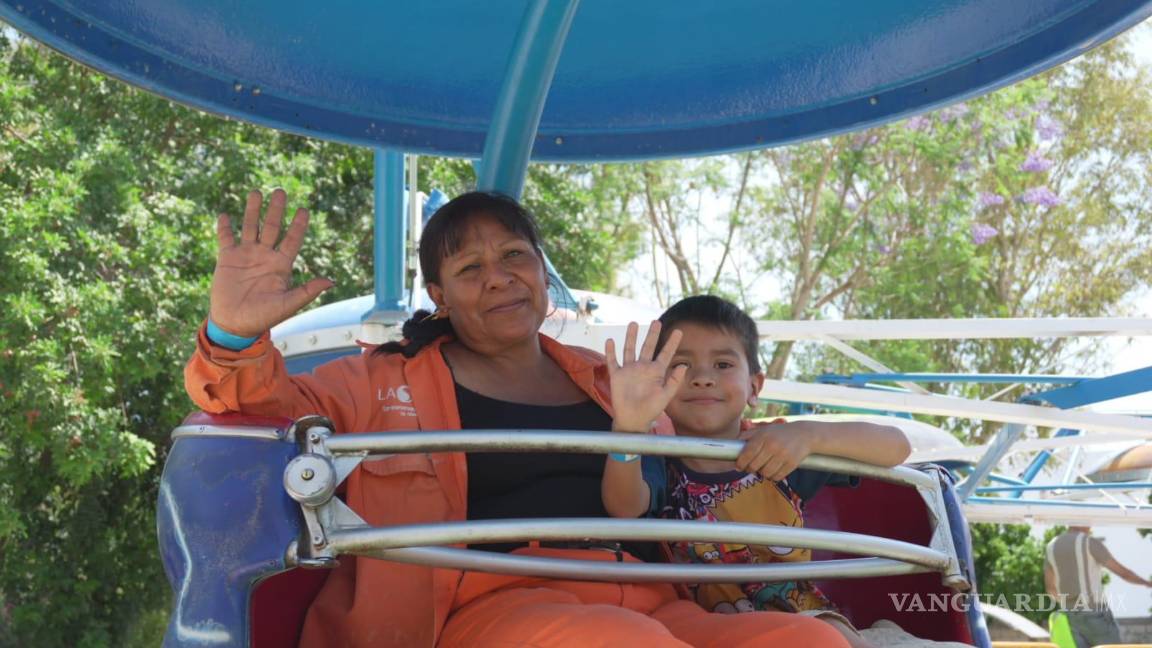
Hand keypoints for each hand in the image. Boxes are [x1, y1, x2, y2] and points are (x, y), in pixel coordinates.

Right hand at [209, 189, 332, 336]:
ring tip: (256, 192)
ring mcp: (246, 255)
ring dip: (252, 210)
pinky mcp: (227, 258)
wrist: (235, 324)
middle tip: (281, 191)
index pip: (292, 240)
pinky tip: (224, 215)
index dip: (298, 225)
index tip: (304, 210)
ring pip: (251, 227)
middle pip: (272, 227)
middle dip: (276, 210)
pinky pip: (226, 238)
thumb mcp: (287, 304)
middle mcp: (265, 255)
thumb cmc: (263, 317)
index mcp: (281, 265)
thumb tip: (331, 281)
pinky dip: (225, 227)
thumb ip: (307, 291)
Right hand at [605, 321, 686, 432]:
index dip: (672, 343)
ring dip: (631, 337)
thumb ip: (674, 381)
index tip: (679, 331)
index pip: (666, 353)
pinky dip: (610, 352)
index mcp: (656, 372)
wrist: (633, 419)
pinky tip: (610, 341)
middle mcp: (643, 368)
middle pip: (648, 347)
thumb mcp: (666, 396)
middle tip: (656, 321)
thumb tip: (683, 365)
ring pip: (630, 349)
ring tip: (633, 324)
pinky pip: (613, 361)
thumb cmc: (651, 409)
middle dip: (652, 334)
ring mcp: (629, 370)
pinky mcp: (617, 376)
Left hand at [736, 421, 813, 480]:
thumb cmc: (780, 433)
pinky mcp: (791, 464)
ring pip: (765, 474)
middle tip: (751, 468)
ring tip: (763, 468)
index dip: (740, 463)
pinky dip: (773, 477)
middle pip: (754, 466)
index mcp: (763, 437)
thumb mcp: (764, 430)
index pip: (746, 454)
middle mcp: (772, 446)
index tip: (738, 466)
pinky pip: (777, 477)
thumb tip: (733, 444)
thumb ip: (748, 436)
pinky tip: (774, 470)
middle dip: (749, 469)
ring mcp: (782, 455)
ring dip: (762, 474)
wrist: (804, 434)